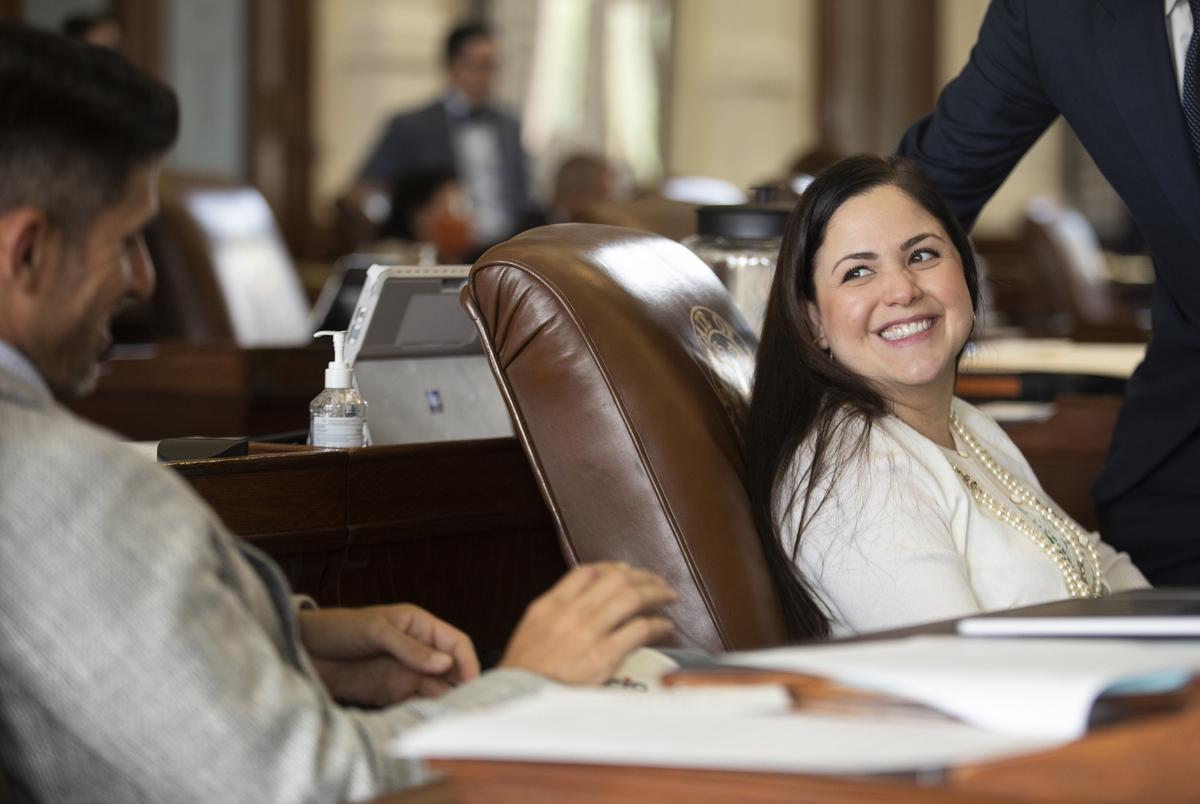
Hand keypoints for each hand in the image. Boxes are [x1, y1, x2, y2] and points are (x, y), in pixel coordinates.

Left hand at [298, 604, 479, 706]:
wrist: (303, 652)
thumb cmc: (337, 630)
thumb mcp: (375, 631)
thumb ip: (410, 648)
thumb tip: (445, 663)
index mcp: (419, 625)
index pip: (455, 642)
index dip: (467, 661)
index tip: (472, 682)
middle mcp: (418, 650)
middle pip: (451, 669)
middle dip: (461, 686)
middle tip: (468, 706)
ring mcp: (406, 672)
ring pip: (437, 689)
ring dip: (445, 702)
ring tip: (452, 717)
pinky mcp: (391, 693)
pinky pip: (416, 703)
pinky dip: (424, 712)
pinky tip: (429, 721)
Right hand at [500, 562, 676, 684]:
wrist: (520, 699)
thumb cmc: (524, 671)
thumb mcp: (531, 628)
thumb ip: (556, 610)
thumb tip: (586, 599)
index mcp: (551, 604)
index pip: (587, 571)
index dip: (613, 567)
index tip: (627, 572)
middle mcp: (572, 612)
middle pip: (616, 578)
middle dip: (642, 576)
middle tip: (657, 582)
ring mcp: (589, 632)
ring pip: (632, 597)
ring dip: (656, 593)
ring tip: (669, 596)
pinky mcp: (604, 656)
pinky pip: (639, 629)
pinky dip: (657, 624)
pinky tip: (665, 626)